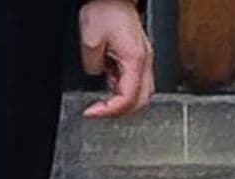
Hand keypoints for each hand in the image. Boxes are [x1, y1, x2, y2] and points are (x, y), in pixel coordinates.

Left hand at [80, 0, 153, 117]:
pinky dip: (124, 91)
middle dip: (119, 112)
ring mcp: (144, 60)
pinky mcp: (139, 57)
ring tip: (104, 100)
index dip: (109, 111)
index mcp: (135, 59)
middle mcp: (144, 61)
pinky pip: (137, 83)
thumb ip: (92, 65)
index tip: (92, 112)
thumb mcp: (90, 40)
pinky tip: (110, 85)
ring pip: (142, 94)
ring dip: (123, 103)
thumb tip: (96, 75)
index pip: (127, 98)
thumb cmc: (106, 10)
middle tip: (99, 112)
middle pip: (140, 102)